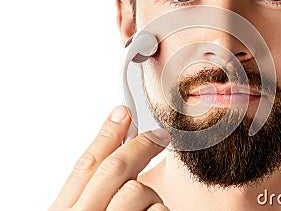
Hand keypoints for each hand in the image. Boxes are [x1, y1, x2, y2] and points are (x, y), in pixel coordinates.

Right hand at [49, 106, 170, 210]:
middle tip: (160, 136)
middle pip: (114, 168)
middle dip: (141, 147)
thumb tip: (119, 156)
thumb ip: (90, 194)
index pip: (86, 165)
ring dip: (150, 198)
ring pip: (138, 190)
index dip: (107, 135)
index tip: (124, 112)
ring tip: (146, 210)